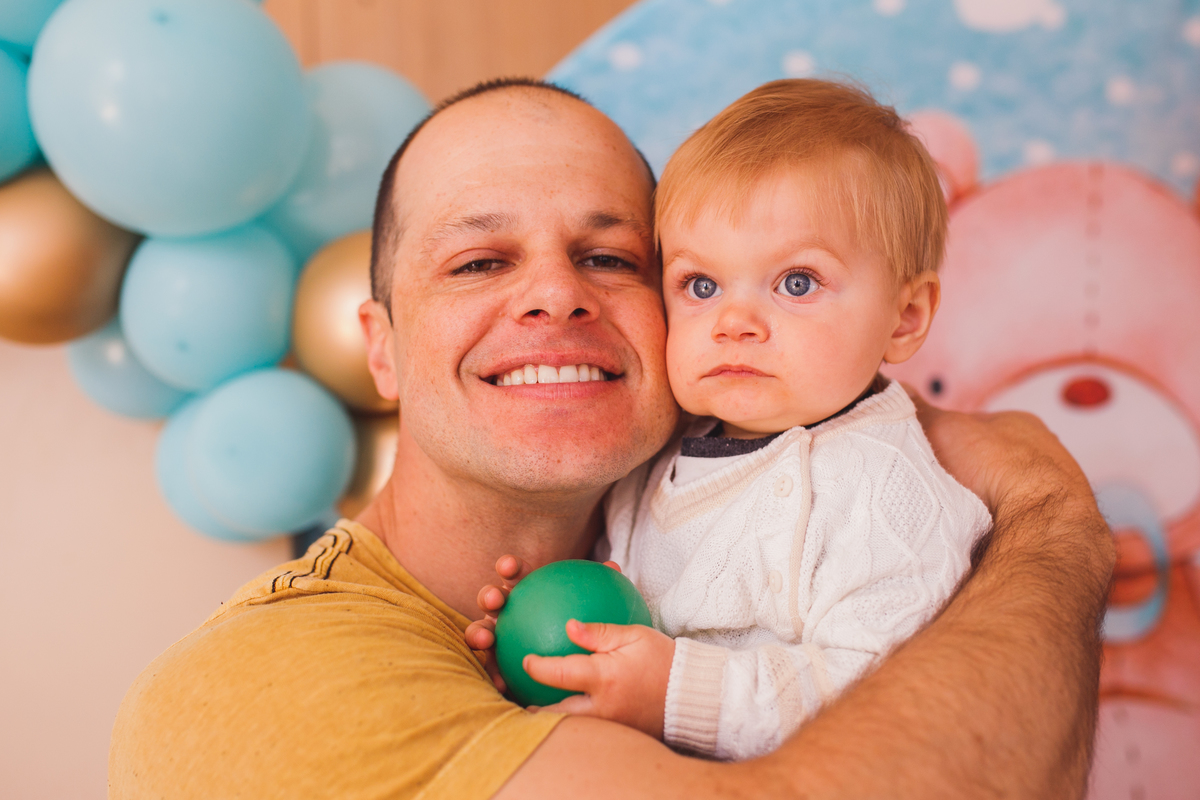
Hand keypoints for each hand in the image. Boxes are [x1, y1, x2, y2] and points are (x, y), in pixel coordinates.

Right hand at [463, 556, 625, 693]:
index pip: (515, 575)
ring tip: (486, 640)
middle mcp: (508, 612)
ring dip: (479, 634)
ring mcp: (500, 638)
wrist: (584, 665)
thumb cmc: (584, 627)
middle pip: (492, 601)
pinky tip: (502, 685)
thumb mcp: (595, 609)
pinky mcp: (498, 665)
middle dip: (488, 596)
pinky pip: (495, 670)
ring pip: (484, 633)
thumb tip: (612, 567)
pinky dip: (494, 675)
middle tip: (496, 599)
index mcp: (525, 591)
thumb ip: (599, 588)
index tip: (511, 567)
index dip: (510, 568)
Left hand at [523, 619, 674, 740]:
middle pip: (556, 712)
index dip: (537, 667)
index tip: (525, 660)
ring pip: (571, 726)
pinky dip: (575, 722)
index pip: (560, 674)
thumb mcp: (636, 635)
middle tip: (519, 695)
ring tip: (535, 707)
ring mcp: (610, 726)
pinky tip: (570, 712)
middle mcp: (603, 707)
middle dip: (534, 707)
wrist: (695, 695)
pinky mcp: (619, 735)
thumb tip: (568, 625)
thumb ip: (600, 632)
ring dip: (552, 717)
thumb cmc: (665, 660)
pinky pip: (590, 729)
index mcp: (604, 678)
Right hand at [905, 385, 1113, 588]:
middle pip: (986, 459)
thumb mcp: (944, 427)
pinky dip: (990, 524)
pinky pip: (1008, 519)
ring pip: (997, 491)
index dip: (943, 436)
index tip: (922, 452)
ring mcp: (1049, 490)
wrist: (1039, 523)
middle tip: (931, 484)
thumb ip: (919, 409)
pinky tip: (972, 532)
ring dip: (974, 500)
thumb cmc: (998, 467)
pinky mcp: (1049, 524)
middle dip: (960, 471)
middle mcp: (1041, 453)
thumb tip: (896, 388)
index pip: (973, 424)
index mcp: (1019, 423)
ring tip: (948, 512)